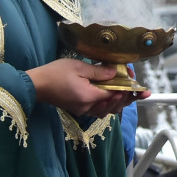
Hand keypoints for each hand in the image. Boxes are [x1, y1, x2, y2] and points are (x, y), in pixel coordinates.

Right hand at [26, 58, 143, 116]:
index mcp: (89, 97)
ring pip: (107, 110)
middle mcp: (87, 107)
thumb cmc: (54, 73)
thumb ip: (99, 71)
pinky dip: (109, 104)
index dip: (127, 88)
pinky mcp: (79, 109)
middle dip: (129, 98)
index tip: (135, 80)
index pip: (115, 94)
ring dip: (120, 103)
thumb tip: (116, 73)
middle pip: (114, 106)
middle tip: (141, 91)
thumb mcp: (78, 67)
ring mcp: (83, 110)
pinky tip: (114, 97)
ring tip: (132, 95)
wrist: (35, 85)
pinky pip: (99, 110)